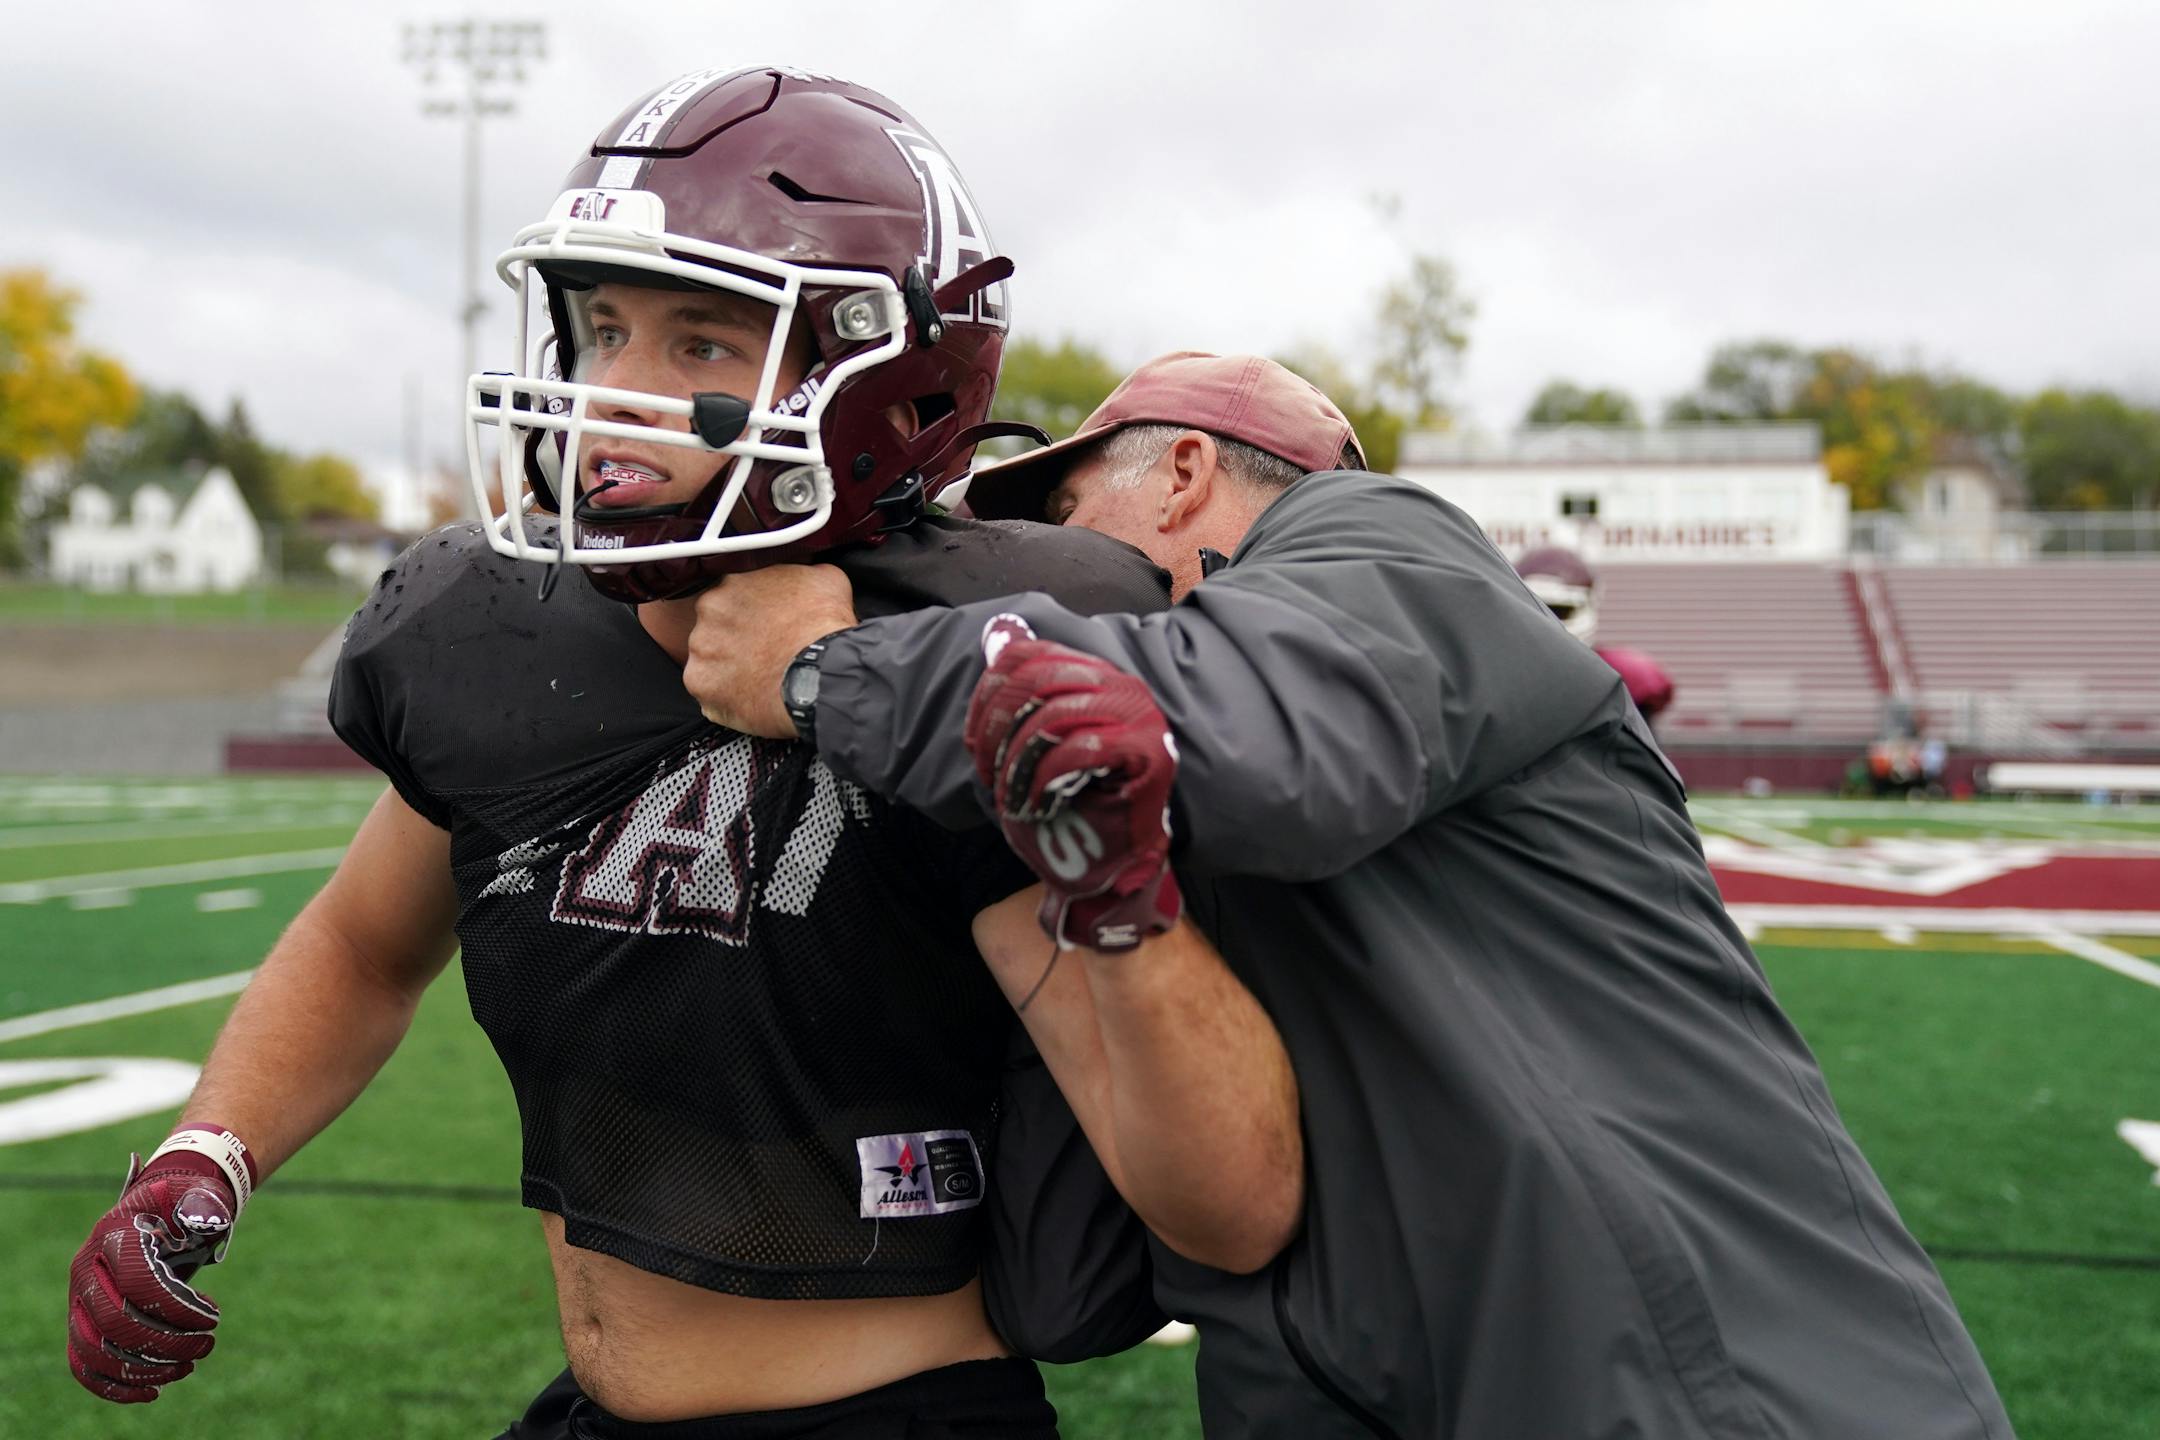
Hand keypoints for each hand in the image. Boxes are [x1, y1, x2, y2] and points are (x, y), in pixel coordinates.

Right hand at [67, 1138, 248, 1403]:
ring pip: (95, 1350)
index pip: (138, 1283)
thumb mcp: (196, 1194)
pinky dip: (113, 1386)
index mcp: (112, 1236)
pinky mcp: (80, 1322)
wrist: (155, 1213)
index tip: (214, 1317)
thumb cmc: (180, 1205)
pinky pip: (83, 1364)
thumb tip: (210, 1219)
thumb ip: (205, 1202)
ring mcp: (77, 1299)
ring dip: (144, 1369)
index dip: (178, 1308)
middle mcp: (85, 1270)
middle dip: (166, 1343)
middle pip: (114, 1323)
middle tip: (207, 1345)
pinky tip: (153, 1391)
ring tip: (189, 1366)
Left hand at [676, 564, 857, 737]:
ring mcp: (701, 649)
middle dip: (735, 638)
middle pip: (715, 626)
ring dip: (729, 666)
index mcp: (732, 582)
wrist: (821, 673)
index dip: (750, 612)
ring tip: (760, 676)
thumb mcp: (826, 580)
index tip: (765, 624)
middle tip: (763, 650)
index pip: (731, 595)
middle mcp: (708, 612)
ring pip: (710, 658)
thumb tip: (808, 574)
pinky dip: (725, 695)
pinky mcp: (701, 684)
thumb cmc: (823, 628)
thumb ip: (803, 572)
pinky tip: (752, 694)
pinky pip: (708, 690)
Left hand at [965, 615, 1180, 951]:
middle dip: (997, 730)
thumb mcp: (1034, 743)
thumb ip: (1020, 692)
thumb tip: (996, 632)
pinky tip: (1038, 803)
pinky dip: (1045, 779)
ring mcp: (1138, 715)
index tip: (975, 745)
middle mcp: (1119, 684)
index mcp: (1092, 673)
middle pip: (1035, 680)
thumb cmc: (1071, 805)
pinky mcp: (1148, 751)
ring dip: (1018, 763)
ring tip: (1013, 796)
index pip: (1026, 656)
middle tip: (990, 775)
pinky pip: (1079, 749)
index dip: (987, 697)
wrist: (1115, 864)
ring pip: (1052, 715)